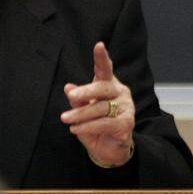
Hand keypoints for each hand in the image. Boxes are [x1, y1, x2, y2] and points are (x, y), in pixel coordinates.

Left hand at [60, 42, 135, 166]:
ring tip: (66, 119)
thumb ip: (77, 99)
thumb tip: (68, 87)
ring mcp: (126, 108)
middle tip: (71, 95)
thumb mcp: (82, 110)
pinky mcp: (126, 124)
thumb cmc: (95, 124)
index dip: (102, 58)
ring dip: (80, 114)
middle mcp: (120, 93)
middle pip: (103, 88)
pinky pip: (105, 123)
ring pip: (101, 108)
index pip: (106, 69)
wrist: (107, 148)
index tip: (99, 45)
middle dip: (86, 91)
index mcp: (109, 85)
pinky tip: (76, 129)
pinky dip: (88, 127)